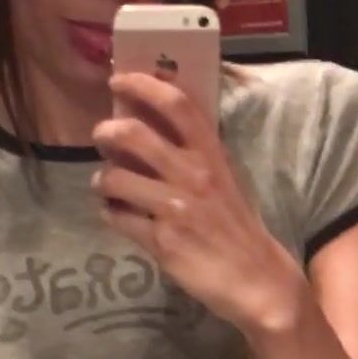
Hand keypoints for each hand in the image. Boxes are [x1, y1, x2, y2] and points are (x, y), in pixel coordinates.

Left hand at [91, 72, 306, 333]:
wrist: (256, 279)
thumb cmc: (235, 225)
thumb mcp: (222, 180)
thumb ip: (191, 156)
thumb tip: (146, 131)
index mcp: (211, 155)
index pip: (177, 105)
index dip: (143, 85)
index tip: (119, 79)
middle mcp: (193, 176)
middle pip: (134, 135)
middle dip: (107, 131)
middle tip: (101, 136)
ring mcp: (175, 209)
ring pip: (116, 179)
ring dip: (102, 179)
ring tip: (106, 185)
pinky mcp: (161, 242)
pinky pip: (118, 218)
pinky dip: (109, 213)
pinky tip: (116, 214)